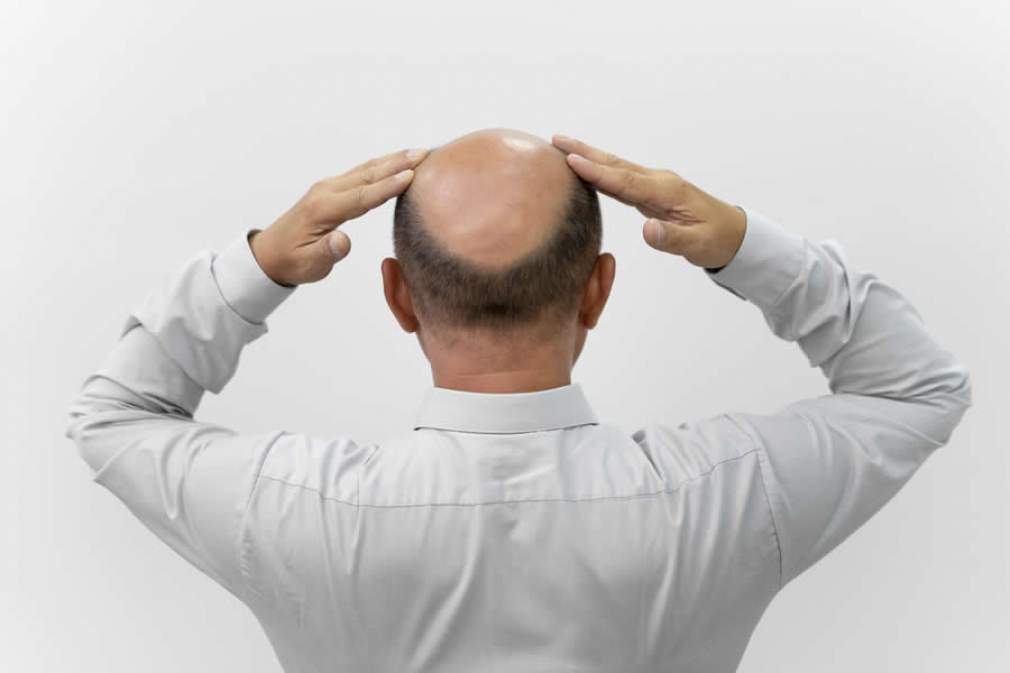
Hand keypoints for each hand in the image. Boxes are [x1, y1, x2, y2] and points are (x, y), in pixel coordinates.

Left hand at [250, 147, 429, 285]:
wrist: (270, 253)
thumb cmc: (292, 261)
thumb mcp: (309, 265)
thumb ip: (327, 252)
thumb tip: (342, 241)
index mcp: (322, 210)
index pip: (361, 196)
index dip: (387, 186)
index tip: (411, 175)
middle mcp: (327, 192)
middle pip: (368, 174)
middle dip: (397, 163)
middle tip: (425, 153)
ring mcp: (330, 187)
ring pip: (366, 169)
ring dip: (393, 159)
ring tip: (420, 152)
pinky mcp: (333, 188)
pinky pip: (362, 173)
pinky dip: (383, 165)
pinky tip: (398, 161)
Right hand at [551, 134, 745, 269]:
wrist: (733, 234)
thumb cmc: (716, 239)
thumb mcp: (697, 245)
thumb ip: (671, 238)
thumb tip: (646, 230)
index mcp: (667, 192)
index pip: (625, 182)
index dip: (597, 173)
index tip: (571, 161)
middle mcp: (658, 182)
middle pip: (615, 165)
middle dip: (585, 152)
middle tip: (555, 140)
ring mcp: (653, 185)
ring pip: (615, 168)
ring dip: (589, 157)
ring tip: (561, 147)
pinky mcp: (650, 192)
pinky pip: (619, 179)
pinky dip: (599, 171)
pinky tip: (584, 168)